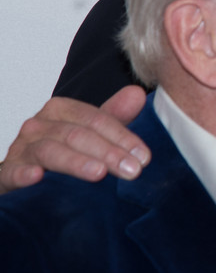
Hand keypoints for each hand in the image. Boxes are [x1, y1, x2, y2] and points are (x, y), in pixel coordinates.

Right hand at [0, 86, 149, 193]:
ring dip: (76, 162)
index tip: (144, 156)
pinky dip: (23, 173)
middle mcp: (39, 125)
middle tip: (132, 169)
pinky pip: (12, 171)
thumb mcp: (90, 133)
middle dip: (108, 152)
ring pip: (50, 151)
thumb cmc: (61, 152)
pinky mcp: (6, 173)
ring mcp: (21, 149)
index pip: (97, 119)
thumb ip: (114, 116)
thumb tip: (137, 94)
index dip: (123, 137)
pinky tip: (37, 177)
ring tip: (99, 173)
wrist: (22, 175)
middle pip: (77, 134)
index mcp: (61, 110)